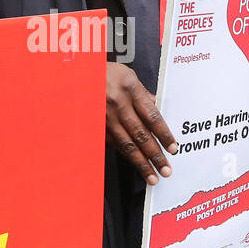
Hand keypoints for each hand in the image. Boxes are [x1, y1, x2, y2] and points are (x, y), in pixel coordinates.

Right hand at [106, 63, 175, 184]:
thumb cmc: (103, 72)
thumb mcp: (126, 75)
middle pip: (141, 135)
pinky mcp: (96, 125)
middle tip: (166, 169)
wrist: (75, 73)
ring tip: (151, 175)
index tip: (172, 148)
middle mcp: (117, 104)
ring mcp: (104, 117)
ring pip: (126, 144)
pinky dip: (124, 155)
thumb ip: (143, 93)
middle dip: (155, 155)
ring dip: (140, 162)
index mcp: (129, 88)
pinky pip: (113, 143)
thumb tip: (157, 107)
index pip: (152, 116)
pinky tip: (133, 164)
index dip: (164, 135)